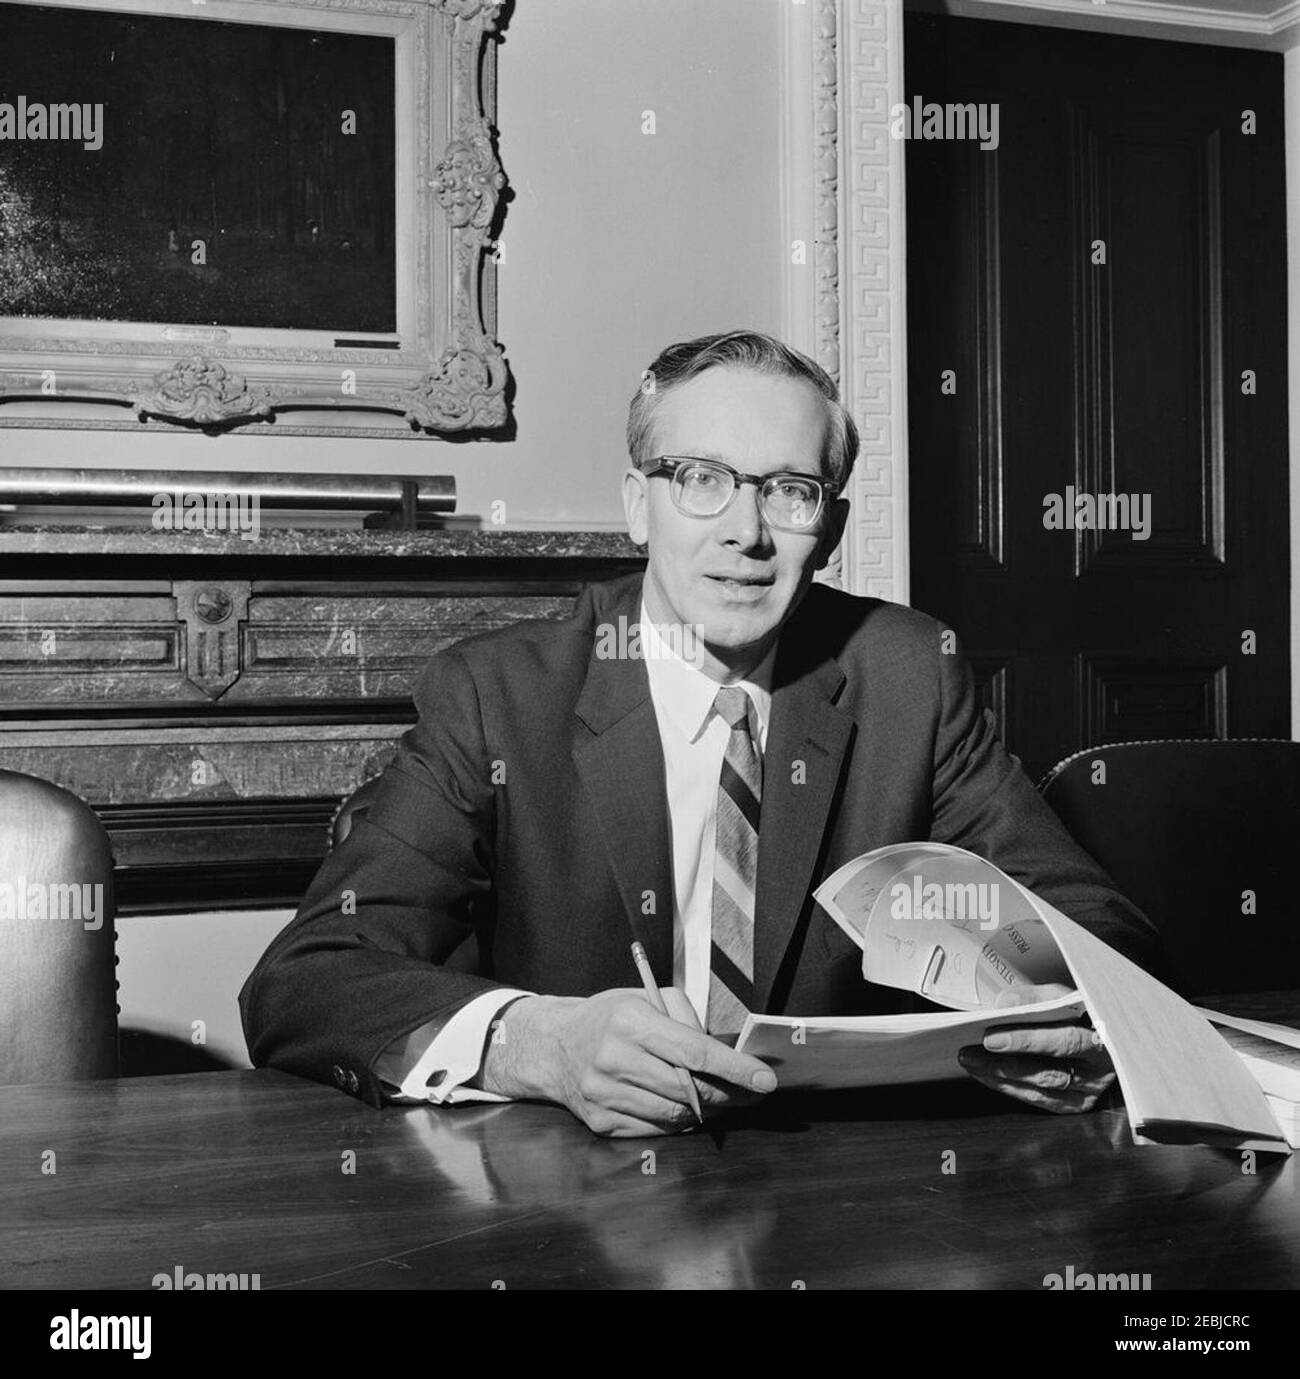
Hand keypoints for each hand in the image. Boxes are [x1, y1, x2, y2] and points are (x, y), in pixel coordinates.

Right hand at [477, 988, 777, 1136]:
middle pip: (688, 1089)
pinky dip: (675, 1122)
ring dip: (704, 1110)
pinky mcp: (600, 1122)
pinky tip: (683, 1108)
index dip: (734, 1068)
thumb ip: (686, 1020)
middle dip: (728, 1094)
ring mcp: (604, 1094)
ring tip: (718, 1099)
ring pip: (674, 1115)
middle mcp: (614, 1058)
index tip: (765, 1081)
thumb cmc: (610, 1017)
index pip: (693, 1051)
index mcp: (630, 1021)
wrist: (553, 1046)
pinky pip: (653, 1129)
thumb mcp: (646, 999)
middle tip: (751, 1093)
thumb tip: (723, 1054)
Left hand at [957, 982, 1115, 1113]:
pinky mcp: (1076, 1104)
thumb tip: (1005, 1003)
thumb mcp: (1068, 997)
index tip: (991, 1037)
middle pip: (1050, 1072)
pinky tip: (987, 1074)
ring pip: (1041, 1089)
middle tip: (971, 1052)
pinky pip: (1039, 1100)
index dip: (1027, 1041)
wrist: (1108, 1035)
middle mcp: (1100, 1072)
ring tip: (971, 1061)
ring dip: (1001, 1076)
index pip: (1064, 1042)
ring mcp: (1089, 1092)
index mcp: (1104, 1039)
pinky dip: (1009, 1087)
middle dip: (1005, 1063)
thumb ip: (1038, 997)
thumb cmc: (1086, 1013)